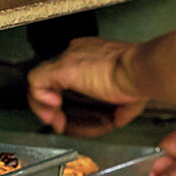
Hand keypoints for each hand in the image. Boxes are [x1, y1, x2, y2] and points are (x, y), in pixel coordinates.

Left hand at [27, 37, 146, 135]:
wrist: (139, 71)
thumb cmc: (139, 79)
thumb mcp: (129, 97)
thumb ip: (121, 108)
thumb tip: (119, 119)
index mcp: (93, 57)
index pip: (68, 75)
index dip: (65, 97)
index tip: (70, 117)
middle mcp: (77, 53)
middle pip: (52, 78)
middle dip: (52, 104)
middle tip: (60, 122)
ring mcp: (68, 59)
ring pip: (40, 80)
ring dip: (43, 106)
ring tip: (55, 121)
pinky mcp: (61, 68)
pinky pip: (36, 82)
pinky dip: (39, 99)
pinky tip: (54, 111)